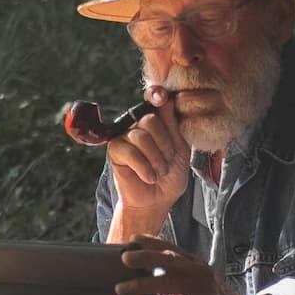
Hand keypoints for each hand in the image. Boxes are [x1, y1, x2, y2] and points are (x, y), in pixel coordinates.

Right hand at [105, 87, 189, 230]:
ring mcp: (125, 136)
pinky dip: (144, 168)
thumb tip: (167, 99)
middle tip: (167, 162)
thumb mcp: (180, 149)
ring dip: (156, 160)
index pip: (155, 99)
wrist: (157, 199)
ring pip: (141, 136)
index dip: (156, 95)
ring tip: (159, 172)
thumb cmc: (170, 175)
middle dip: (164, 145)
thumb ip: (173, 125)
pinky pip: (129, 152)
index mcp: (156, 120)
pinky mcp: (115, 150)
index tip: (161, 97)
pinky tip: (149, 177)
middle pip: (150, 120)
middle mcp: (138, 124)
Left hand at [115, 236, 294, 294]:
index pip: (172, 249)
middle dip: (146, 257)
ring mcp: (204, 289)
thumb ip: (174, 284)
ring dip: (144, 285)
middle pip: (170, 260)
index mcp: (196, 265)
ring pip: (171, 282)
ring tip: (123, 289)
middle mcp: (200, 272)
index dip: (152, 242)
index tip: (133, 239)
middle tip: (125, 258)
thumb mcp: (193, 290)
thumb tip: (146, 282)